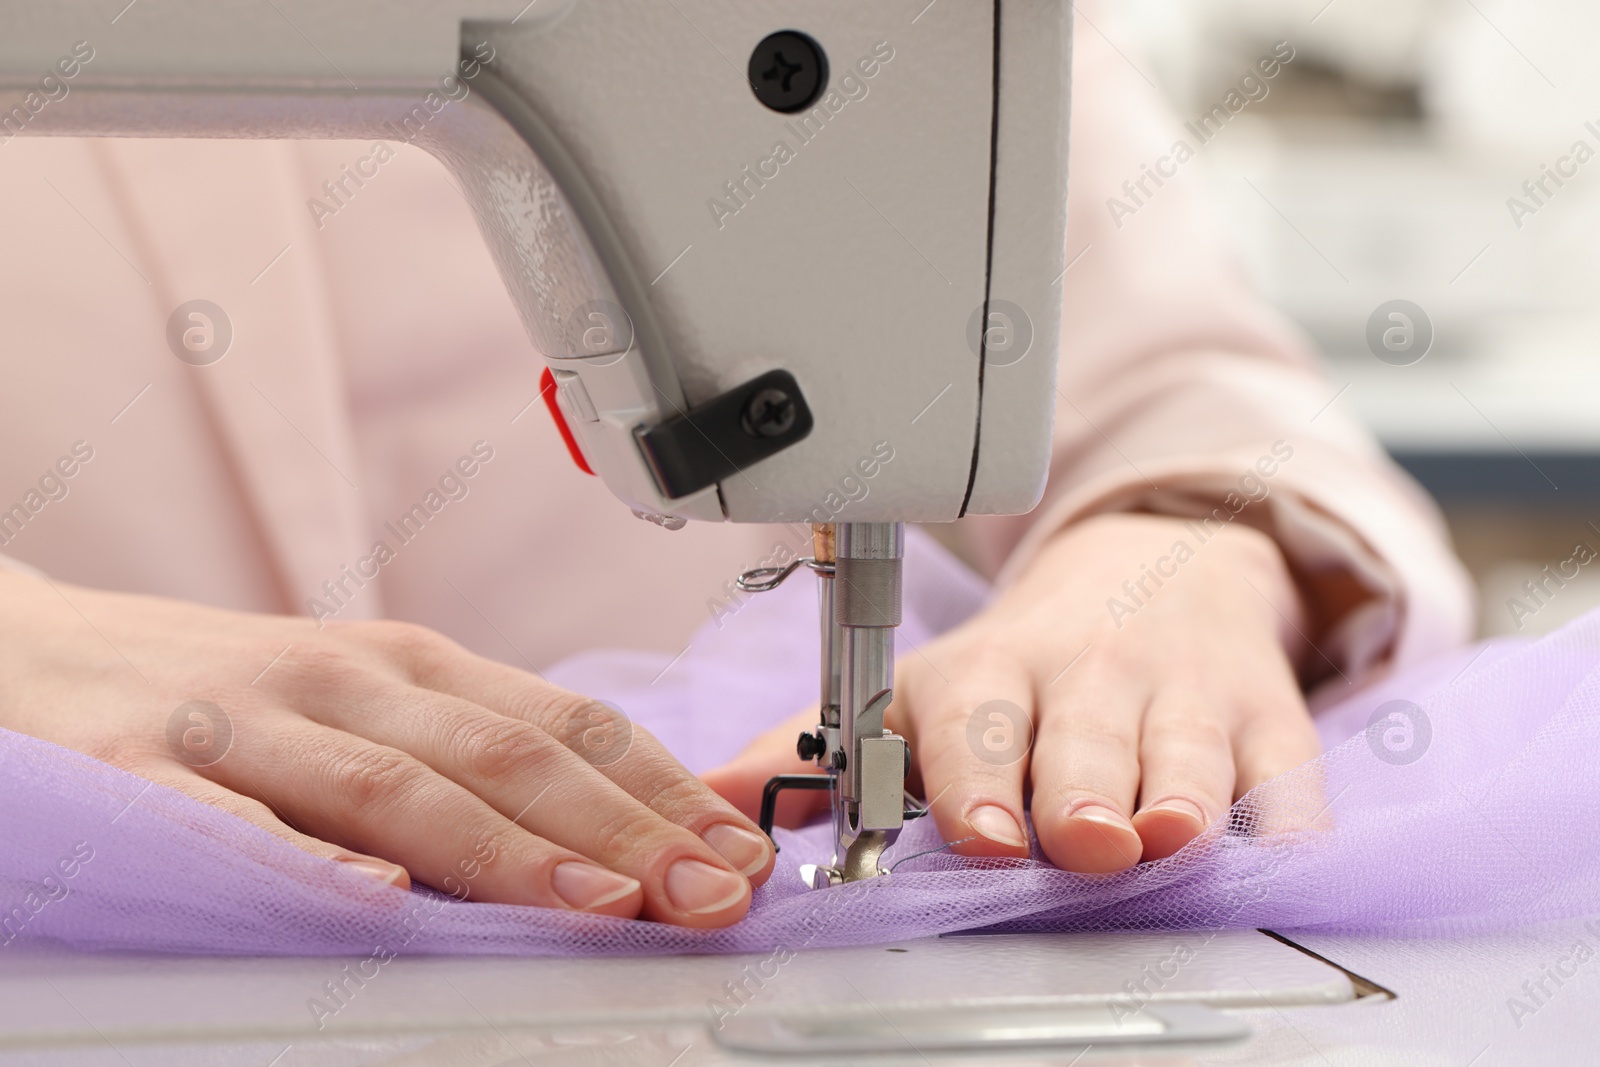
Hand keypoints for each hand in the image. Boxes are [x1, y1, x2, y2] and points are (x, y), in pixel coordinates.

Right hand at [0, 571, 772, 926]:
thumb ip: (470, 757)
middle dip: (627, 829)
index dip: (661, 789)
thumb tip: (606, 831)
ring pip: (403, 784)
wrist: (35, 649)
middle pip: (510, 754)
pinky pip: (236, 821)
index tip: (740, 848)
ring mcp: (251, 721)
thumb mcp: (364, 705)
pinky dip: (311, 858)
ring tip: (602, 902)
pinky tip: (377, 896)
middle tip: (715, 892)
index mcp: (410, 666)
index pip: (565, 723)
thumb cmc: (230, 695)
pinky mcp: (147, 770)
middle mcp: (348, 680)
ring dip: (512, 848)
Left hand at [703, 513, 1321, 872]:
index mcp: (989, 674)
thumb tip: (712, 799)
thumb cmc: (1021, 664)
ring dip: (1175, 789)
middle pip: (1079, 737)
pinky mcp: (1266, 713)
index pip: (973, 722)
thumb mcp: (919, 689)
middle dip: (1076, 789)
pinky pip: (1281, 764)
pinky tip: (1280, 837)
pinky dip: (1284, 806)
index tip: (974, 832)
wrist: (1151, 571)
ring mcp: (1181, 692)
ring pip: (1180, 746)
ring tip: (1169, 830)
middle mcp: (1085, 676)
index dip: (973, 778)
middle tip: (1079, 838)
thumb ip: (817, 753)